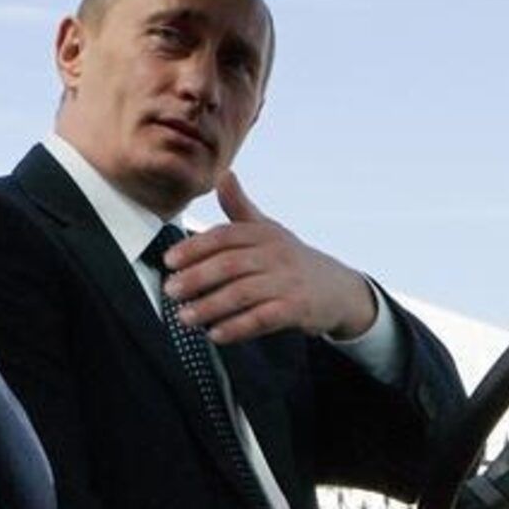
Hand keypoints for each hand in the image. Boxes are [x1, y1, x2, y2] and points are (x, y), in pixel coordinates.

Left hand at [159, 171, 377, 344]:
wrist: (338, 289)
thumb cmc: (292, 259)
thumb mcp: (268, 230)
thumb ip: (240, 208)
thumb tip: (223, 175)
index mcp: (264, 233)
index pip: (224, 236)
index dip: (194, 247)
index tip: (169, 260)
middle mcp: (276, 254)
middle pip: (230, 264)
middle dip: (196, 278)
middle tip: (171, 291)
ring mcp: (288, 282)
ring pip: (242, 293)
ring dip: (210, 306)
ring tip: (185, 317)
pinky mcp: (297, 309)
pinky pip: (262, 319)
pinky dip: (237, 327)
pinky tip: (216, 334)